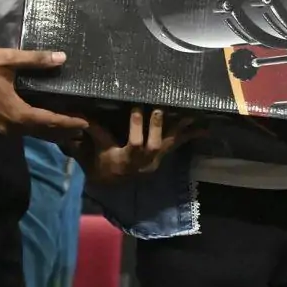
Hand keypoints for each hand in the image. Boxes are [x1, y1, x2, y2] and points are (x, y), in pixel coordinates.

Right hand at [0, 23, 89, 136]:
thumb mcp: (9, 60)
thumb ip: (36, 61)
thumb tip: (62, 58)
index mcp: (15, 113)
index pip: (48, 122)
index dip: (68, 123)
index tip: (85, 123)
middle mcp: (8, 126)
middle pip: (40, 132)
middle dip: (61, 132)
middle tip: (81, 130)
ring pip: (28, 133)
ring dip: (47, 132)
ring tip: (65, 129)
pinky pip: (17, 130)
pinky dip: (32, 128)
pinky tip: (38, 122)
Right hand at [78, 107, 197, 182]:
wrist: (114, 181)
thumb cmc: (103, 162)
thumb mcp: (97, 148)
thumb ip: (94, 130)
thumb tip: (80, 113)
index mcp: (127, 159)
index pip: (135, 143)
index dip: (137, 125)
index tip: (137, 105)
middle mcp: (145, 161)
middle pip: (155, 144)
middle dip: (159, 125)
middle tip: (162, 106)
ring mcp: (156, 159)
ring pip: (170, 143)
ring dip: (183, 128)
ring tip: (195, 115)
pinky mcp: (164, 156)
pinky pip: (178, 144)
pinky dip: (191, 135)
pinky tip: (206, 128)